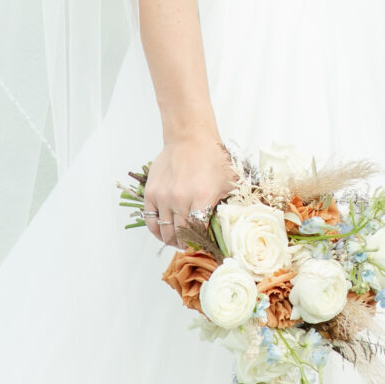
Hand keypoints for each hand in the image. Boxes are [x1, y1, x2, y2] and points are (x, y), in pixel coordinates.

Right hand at [141, 133, 238, 247]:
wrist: (190, 138)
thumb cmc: (213, 158)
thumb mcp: (230, 181)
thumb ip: (232, 204)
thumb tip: (234, 226)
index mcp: (202, 197)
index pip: (199, 232)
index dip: (201, 243)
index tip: (205, 245)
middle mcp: (181, 199)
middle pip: (181, 235)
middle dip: (187, 244)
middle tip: (192, 245)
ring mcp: (164, 197)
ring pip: (165, 231)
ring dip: (172, 240)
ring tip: (178, 241)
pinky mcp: (151, 193)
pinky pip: (150, 220)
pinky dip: (157, 231)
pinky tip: (164, 233)